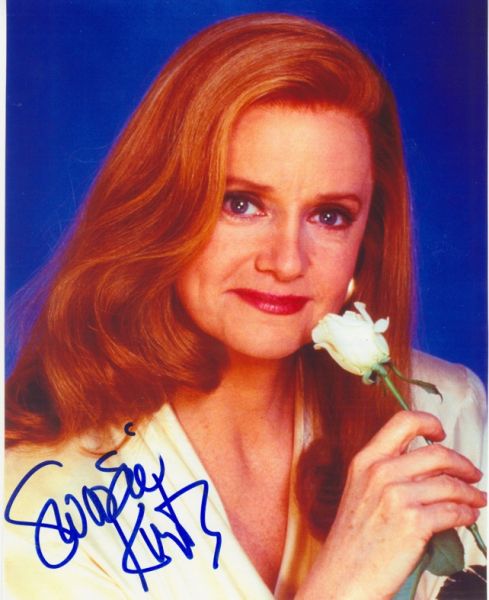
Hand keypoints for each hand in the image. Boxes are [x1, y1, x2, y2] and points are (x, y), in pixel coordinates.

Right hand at [296, 411, 485, 599]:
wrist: (342, 575)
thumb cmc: (352, 538)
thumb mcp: (360, 490)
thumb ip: (387, 471)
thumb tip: (429, 466)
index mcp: (366, 459)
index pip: (403, 422)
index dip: (429, 422)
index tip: (440, 433)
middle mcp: (381, 472)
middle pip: (437, 453)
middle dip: (463, 463)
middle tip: (472, 473)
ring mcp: (397, 497)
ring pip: (450, 484)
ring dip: (471, 492)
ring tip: (477, 499)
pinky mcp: (414, 524)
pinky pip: (453, 512)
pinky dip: (467, 514)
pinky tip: (468, 516)